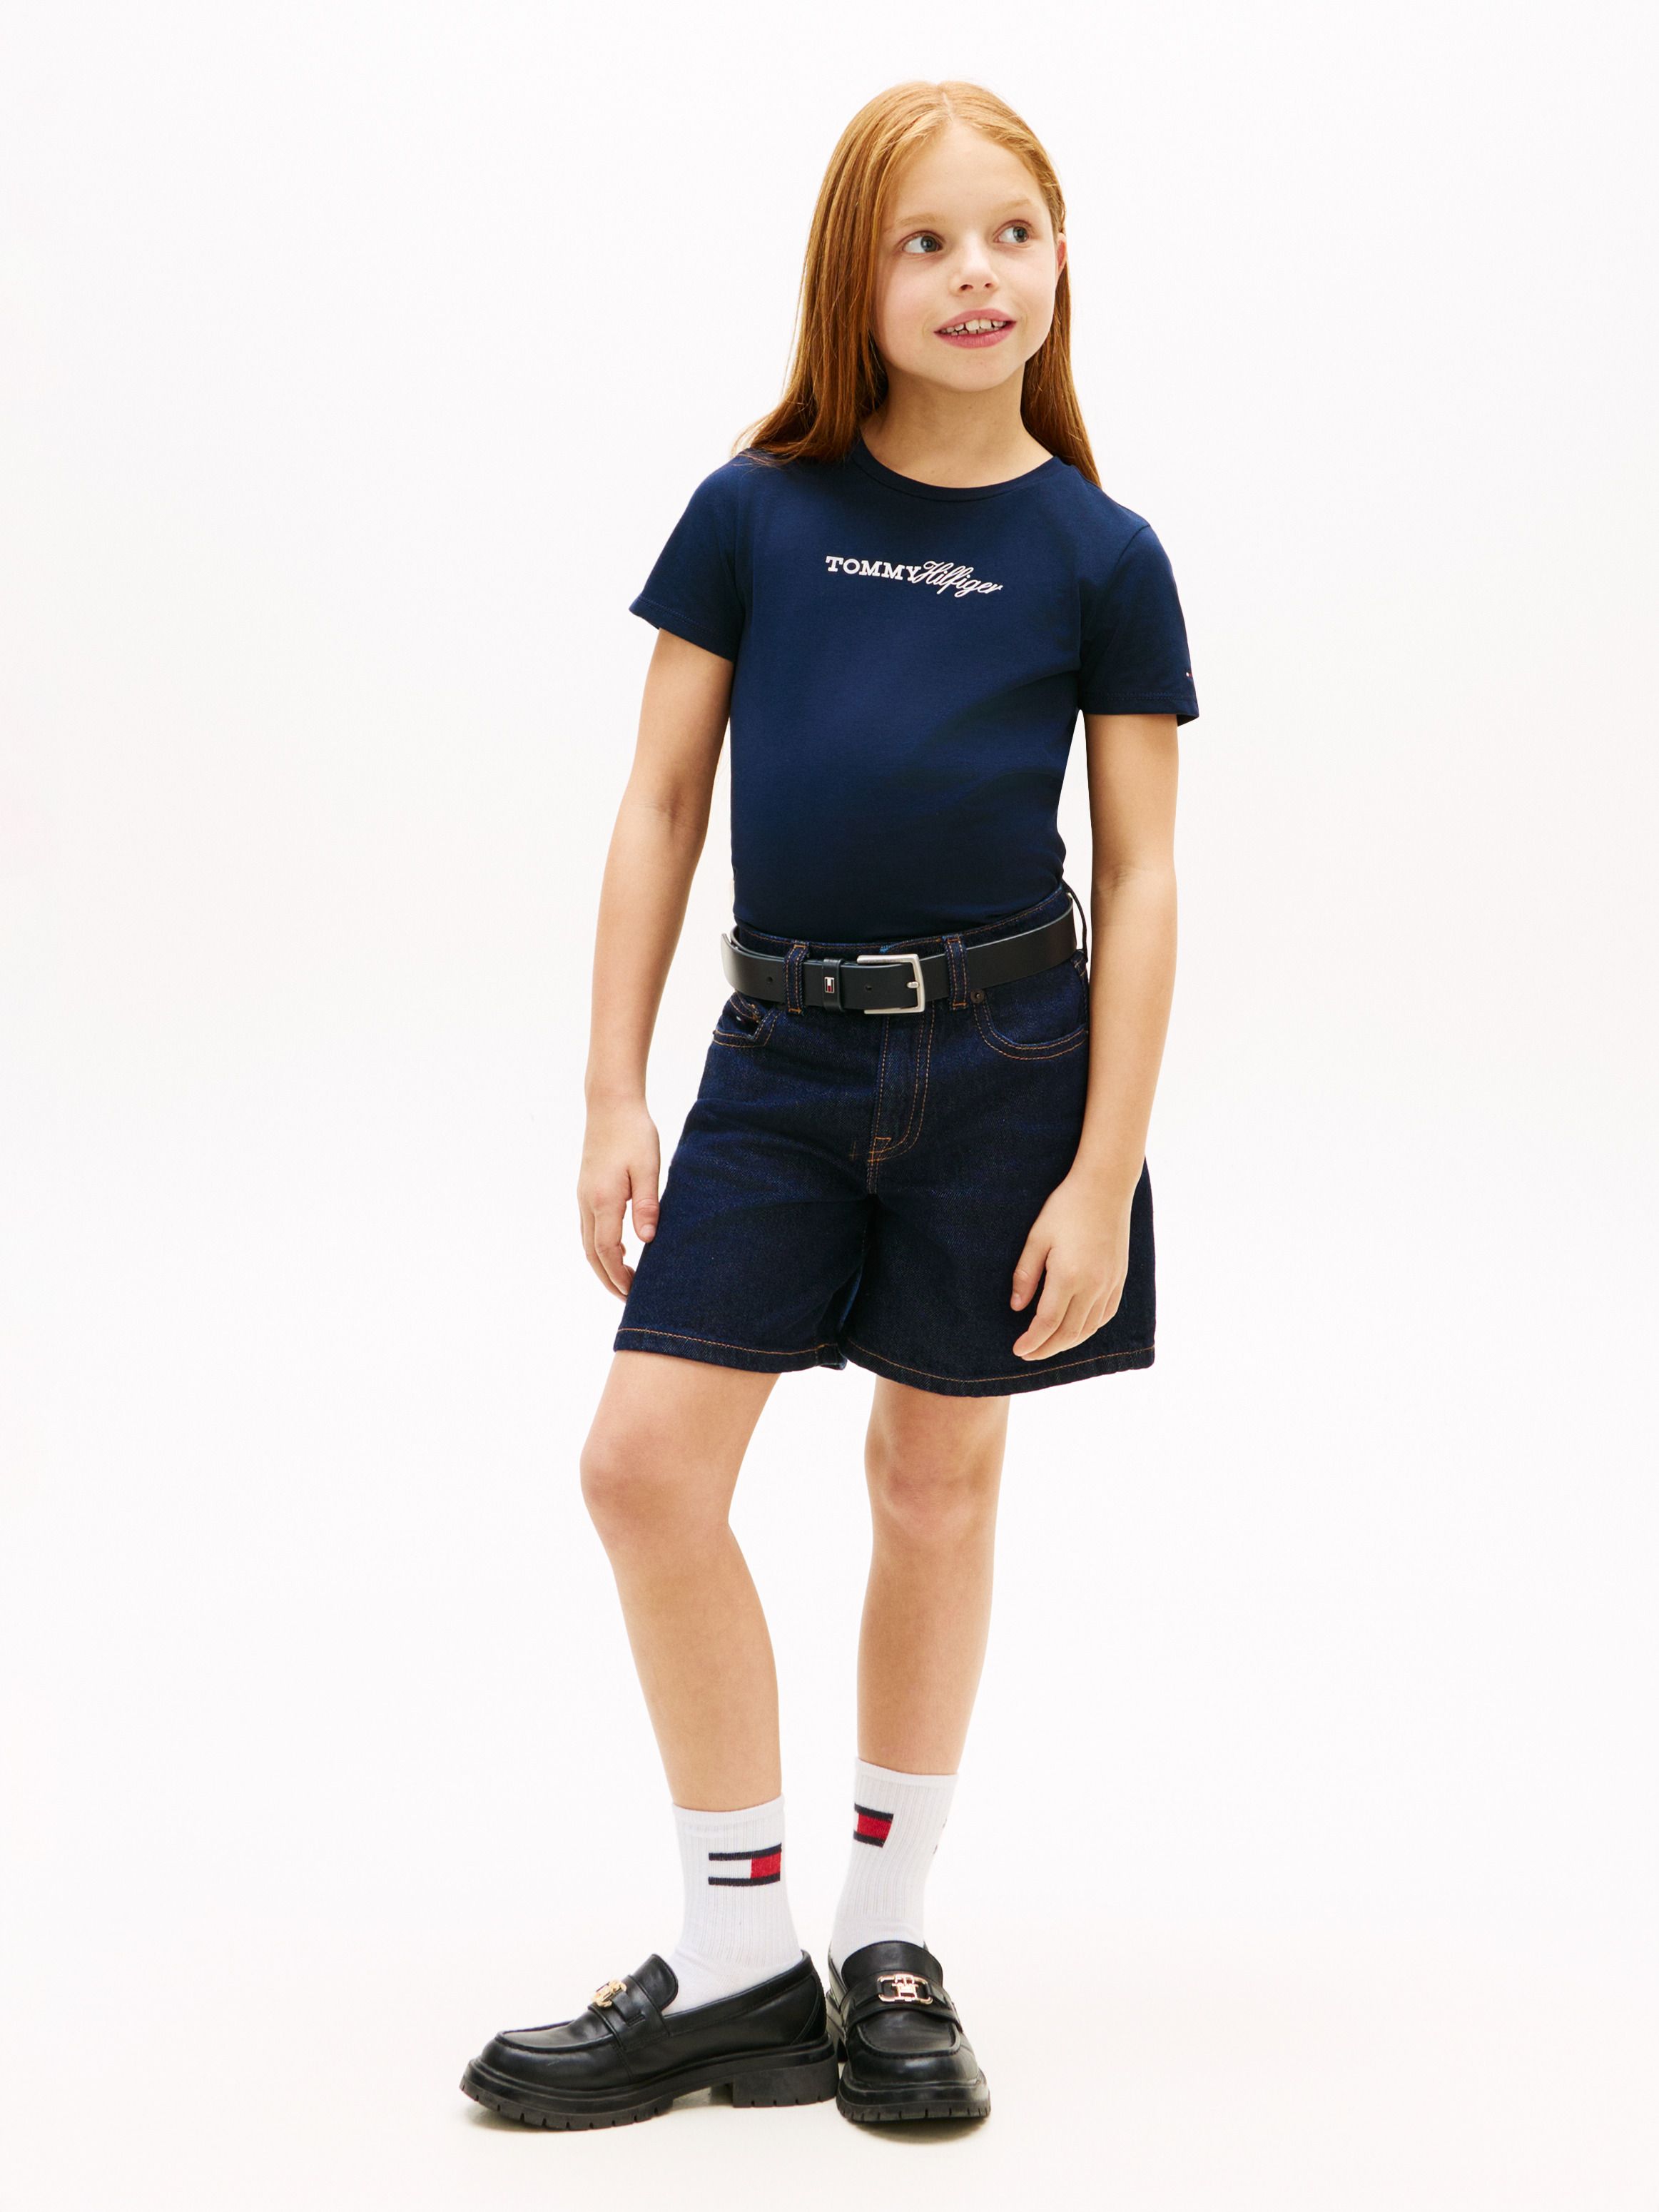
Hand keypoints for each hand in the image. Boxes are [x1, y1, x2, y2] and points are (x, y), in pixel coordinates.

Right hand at [578, 1098, 661, 1298]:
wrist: (610, 1104)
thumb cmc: (634, 1132)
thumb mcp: (647, 1167)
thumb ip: (646, 1204)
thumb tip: (648, 1240)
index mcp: (603, 1200)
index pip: (608, 1251)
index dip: (620, 1275)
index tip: (635, 1293)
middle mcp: (588, 1202)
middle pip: (593, 1254)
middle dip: (609, 1279)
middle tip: (628, 1299)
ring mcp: (584, 1196)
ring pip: (588, 1243)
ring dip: (603, 1266)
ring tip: (623, 1282)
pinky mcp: (587, 1190)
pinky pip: (589, 1229)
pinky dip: (600, 1248)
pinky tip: (618, 1251)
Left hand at [1009, 1173, 1131, 1359]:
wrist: (1105, 1187)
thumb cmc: (1065, 1207)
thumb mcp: (1037, 1237)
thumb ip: (1026, 1275)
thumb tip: (1016, 1307)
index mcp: (1069, 1276)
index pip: (1047, 1323)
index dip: (1032, 1341)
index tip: (1017, 1350)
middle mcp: (1093, 1285)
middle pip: (1069, 1332)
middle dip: (1047, 1348)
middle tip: (1028, 1354)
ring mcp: (1110, 1283)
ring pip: (1090, 1328)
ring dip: (1068, 1343)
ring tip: (1049, 1346)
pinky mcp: (1120, 1278)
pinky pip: (1105, 1314)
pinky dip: (1090, 1328)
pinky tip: (1077, 1329)